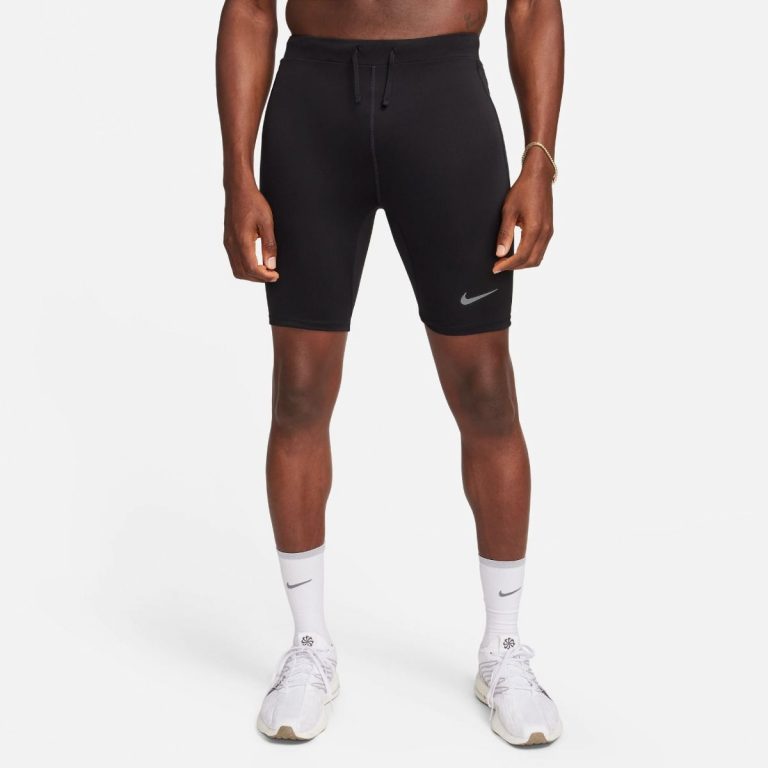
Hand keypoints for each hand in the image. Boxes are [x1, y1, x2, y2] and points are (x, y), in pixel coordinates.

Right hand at [223, 178, 278, 281]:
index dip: (264, 276)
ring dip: (251, 274)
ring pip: (237, 269)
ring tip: (265, 270)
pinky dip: (245, 267)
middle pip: (243, 272)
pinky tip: (256, 262)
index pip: (251, 268)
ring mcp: (228, 243)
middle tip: (272, 274)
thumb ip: (269, 245)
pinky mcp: (228, 241)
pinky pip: (234, 261)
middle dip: (258, 278)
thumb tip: (271, 264)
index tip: (276, 275)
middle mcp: (232, 244)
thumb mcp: (267, 222)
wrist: (238, 190)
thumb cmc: (253, 202)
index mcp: (242, 241)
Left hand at [493, 154, 553, 272]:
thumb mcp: (508, 211)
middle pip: (531, 261)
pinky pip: (540, 250)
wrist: (539, 177)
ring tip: (506, 260)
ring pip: (537, 258)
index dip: (508, 265)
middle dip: (515, 267)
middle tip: (499, 265)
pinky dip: (529, 256)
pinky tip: (517, 253)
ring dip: (522, 263)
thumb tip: (500, 253)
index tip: (496, 268)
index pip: (522, 256)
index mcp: (535, 228)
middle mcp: (545, 232)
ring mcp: (549, 232)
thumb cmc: (523, 190)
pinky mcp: (549, 230)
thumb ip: (505, 234)